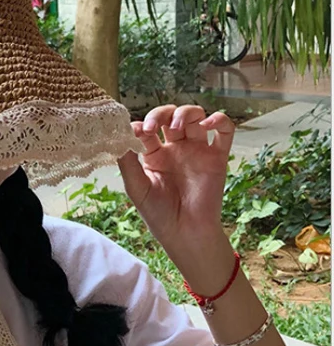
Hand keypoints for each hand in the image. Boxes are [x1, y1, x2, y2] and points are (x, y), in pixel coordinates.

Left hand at [117, 104, 234, 253]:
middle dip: (161, 114)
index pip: (147, 129)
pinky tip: (207, 123)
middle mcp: (175, 149)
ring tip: (176, 125)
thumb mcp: (136, 188)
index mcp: (154, 154)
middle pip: (170, 117)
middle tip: (153, 125)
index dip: (142, 124)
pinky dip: (219, 120)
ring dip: (185, 113)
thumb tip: (120, 137)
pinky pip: (225, 131)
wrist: (185, 232)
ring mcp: (197, 150)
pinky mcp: (217, 156)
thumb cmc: (159, 214)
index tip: (136, 130)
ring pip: (195, 117)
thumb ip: (127, 163)